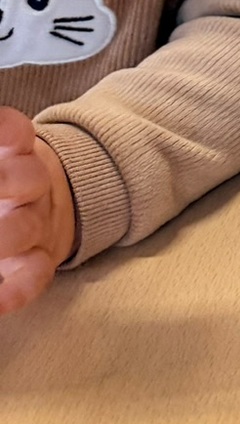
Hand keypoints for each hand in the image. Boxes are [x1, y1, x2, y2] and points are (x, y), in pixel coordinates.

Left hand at [0, 109, 76, 314]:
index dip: (7, 132)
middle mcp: (30, 186)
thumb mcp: (6, 158)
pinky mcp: (40, 260)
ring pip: (25, 228)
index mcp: (14, 152)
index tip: (6, 137)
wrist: (50, 201)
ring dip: (3, 238)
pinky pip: (36, 275)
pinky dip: (16, 292)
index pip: (14, 131)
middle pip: (26, 178)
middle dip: (4, 182)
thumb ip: (2, 145)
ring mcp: (37, 223)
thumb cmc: (7, 177)